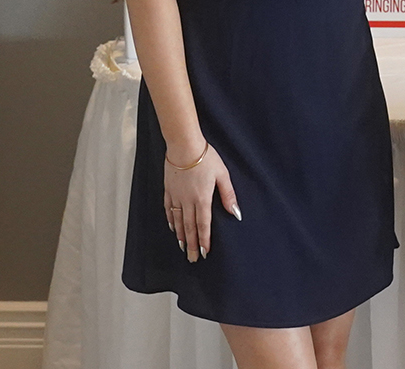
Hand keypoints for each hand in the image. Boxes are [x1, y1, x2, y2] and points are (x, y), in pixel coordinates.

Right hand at [164, 144, 240, 260]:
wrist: (184, 146)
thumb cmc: (206, 158)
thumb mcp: (222, 175)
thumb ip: (228, 195)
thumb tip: (235, 213)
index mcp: (202, 199)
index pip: (203, 225)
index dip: (204, 240)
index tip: (205, 253)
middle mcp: (188, 201)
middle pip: (189, 228)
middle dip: (192, 245)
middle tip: (193, 259)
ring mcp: (176, 196)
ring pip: (178, 221)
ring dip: (181, 236)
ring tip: (184, 248)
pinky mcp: (168, 190)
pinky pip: (168, 209)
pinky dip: (170, 221)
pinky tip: (172, 228)